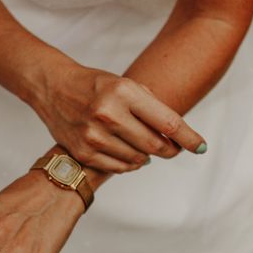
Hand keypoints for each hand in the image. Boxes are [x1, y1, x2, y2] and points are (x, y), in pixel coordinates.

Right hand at [31, 65, 207, 172]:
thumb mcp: (125, 85)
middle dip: (169, 150)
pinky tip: (129, 154)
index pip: (167, 122)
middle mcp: (109, 114)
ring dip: (147, 157)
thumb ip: (150, 108)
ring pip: (137, 160)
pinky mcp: (83, 151)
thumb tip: (175, 137)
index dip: (188, 138)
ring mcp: (94, 135)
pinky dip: (129, 164)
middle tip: (172, 148)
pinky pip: (118, 168)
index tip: (201, 147)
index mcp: (124, 92)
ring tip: (144, 147)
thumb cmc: (94, 85)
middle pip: (155, 145)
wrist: (52, 87)